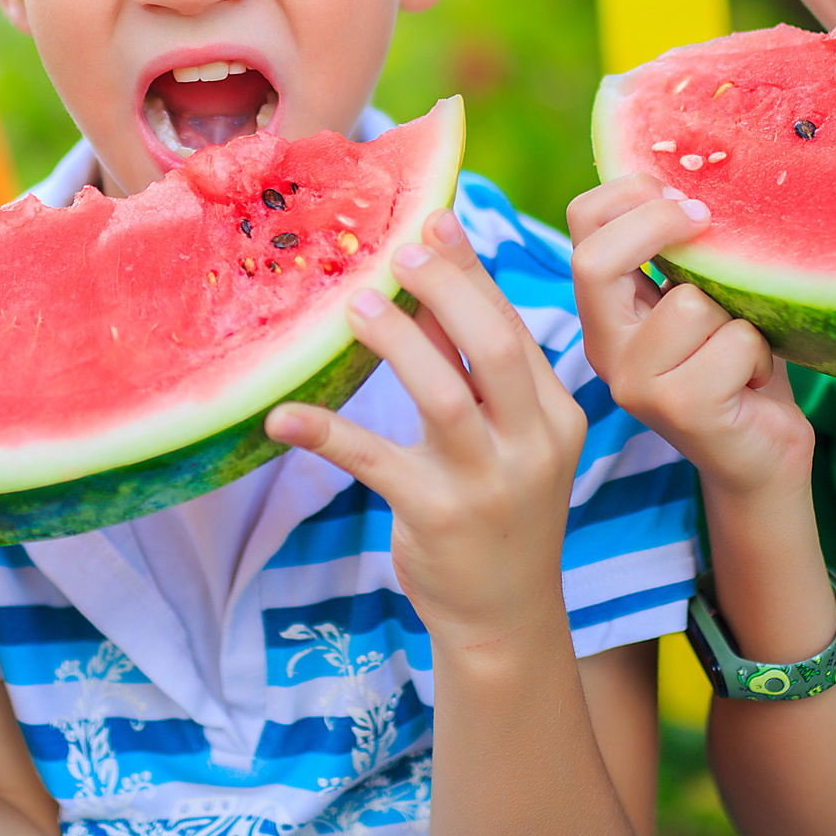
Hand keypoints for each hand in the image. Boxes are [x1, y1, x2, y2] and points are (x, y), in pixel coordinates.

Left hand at [265, 210, 587, 653]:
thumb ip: (466, 365)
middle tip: (401, 249)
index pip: (514, 328)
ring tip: (356, 307)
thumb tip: (428, 282)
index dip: (473, 271)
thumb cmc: (498, 511)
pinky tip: (282, 416)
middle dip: (449, 289)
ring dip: (398, 343)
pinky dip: (325, 435)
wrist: (504, 617)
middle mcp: (530, 444)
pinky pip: (374, 462)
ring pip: (444, 396)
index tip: (436, 218)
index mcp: (554, 414)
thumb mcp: (502, 435)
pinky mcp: (436, 516)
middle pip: (497, 347)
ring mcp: (487, 483)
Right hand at [566, 176, 809, 500]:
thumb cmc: (735, 365)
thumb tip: (688, 178)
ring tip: (741, 344)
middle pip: (596, 260)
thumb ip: (680, 255)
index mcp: (605, 311)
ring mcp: (636, 384)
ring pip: (688, 303)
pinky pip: (732, 343)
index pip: (582, 223)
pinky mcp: (680, 410)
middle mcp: (605, 348)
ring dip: (736, 314)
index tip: (684, 197)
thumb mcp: (700, 297)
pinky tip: (754, 380)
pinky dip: (760, 353)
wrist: (760, 456)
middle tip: (709, 223)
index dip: (630, 193)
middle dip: (660, 225)